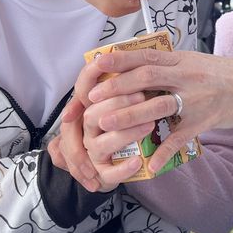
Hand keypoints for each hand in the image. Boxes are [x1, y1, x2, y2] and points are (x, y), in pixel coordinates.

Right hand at [48, 60, 149, 192]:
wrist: (115, 166)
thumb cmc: (122, 126)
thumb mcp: (122, 104)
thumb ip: (124, 86)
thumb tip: (132, 58)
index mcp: (88, 109)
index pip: (82, 88)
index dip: (90, 75)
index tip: (104, 61)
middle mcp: (85, 130)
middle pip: (91, 115)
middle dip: (116, 105)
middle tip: (143, 96)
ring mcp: (91, 152)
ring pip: (100, 144)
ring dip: (125, 134)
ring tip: (149, 126)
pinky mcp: (100, 174)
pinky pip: (108, 173)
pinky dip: (122, 169)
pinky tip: (137, 162)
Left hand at [84, 48, 232, 174]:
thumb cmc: (219, 74)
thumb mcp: (193, 61)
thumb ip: (168, 62)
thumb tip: (135, 61)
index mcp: (181, 60)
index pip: (146, 54)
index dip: (121, 58)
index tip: (99, 62)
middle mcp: (186, 76)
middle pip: (147, 77)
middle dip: (118, 87)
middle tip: (94, 97)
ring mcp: (195, 100)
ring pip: (159, 106)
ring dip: (130, 116)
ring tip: (107, 123)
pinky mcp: (203, 122)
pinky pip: (180, 138)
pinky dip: (165, 151)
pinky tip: (150, 163)